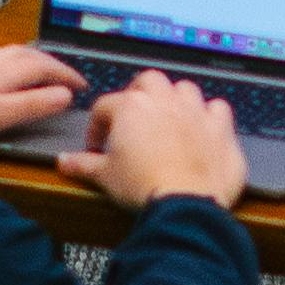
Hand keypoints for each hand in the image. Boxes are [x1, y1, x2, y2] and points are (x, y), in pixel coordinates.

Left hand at [0, 47, 84, 154]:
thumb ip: (31, 105)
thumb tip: (64, 95)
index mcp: (4, 69)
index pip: (46, 66)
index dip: (67, 75)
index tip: (83, 86)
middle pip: (30, 55)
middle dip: (53, 64)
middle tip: (69, 77)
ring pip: (11, 54)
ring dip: (32, 60)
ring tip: (41, 69)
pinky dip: (10, 62)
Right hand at [82, 72, 247, 208]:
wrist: (184, 203)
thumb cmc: (144, 187)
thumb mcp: (105, 177)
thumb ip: (83, 165)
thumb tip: (65, 161)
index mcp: (131, 107)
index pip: (105, 106)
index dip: (97, 126)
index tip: (97, 146)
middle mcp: (164, 100)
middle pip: (148, 80)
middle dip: (139, 93)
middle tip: (133, 115)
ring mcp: (194, 111)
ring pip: (184, 88)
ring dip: (175, 98)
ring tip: (168, 117)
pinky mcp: (219, 127)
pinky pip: (217, 108)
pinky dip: (210, 115)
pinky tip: (203, 127)